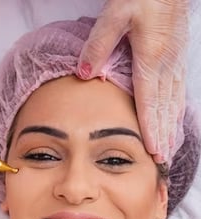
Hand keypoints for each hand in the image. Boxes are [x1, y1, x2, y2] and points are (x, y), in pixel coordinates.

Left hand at [77, 0, 187, 162]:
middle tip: (163, 160)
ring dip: (172, 127)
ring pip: (174, 102)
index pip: (150, 103)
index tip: (154, 151)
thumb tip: (85, 73)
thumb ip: (99, 45)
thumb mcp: (115, 14)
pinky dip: (176, 110)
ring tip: (170, 148)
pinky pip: (178, 91)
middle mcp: (167, 65)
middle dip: (164, 136)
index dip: (152, 129)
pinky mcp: (176, 57)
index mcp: (150, 58)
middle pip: (165, 108)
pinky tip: (175, 120)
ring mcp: (174, 62)